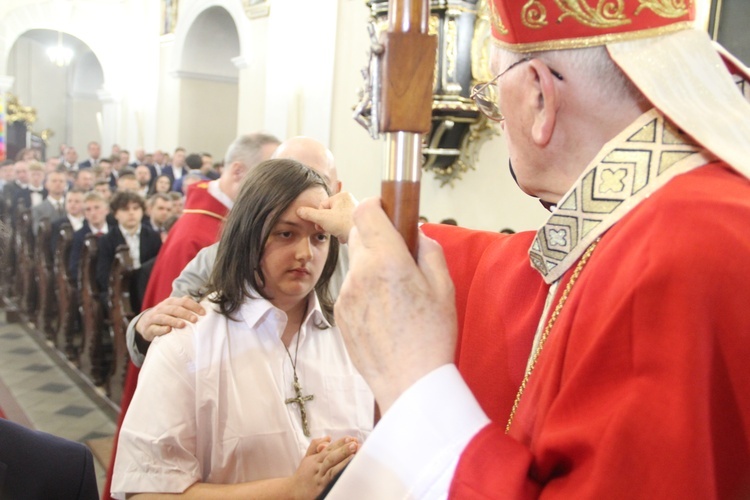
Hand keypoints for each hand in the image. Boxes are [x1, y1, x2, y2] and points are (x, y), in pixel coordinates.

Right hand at [135, 296, 205, 341]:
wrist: (145, 323)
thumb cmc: (165, 315)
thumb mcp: (174, 307)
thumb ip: (185, 304)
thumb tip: (199, 302)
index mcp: (171, 302)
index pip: (184, 301)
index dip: (194, 306)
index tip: (203, 313)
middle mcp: (162, 308)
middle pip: (175, 309)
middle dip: (186, 314)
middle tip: (195, 319)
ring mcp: (154, 318)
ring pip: (164, 318)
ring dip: (174, 321)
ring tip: (183, 325)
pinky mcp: (149, 328)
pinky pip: (155, 328)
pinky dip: (162, 329)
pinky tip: (168, 330)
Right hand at [289, 436, 358, 498]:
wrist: (292, 491)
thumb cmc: (302, 475)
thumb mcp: (307, 459)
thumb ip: (315, 446)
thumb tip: (328, 437)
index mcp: (315, 458)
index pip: (329, 447)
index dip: (340, 442)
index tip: (351, 438)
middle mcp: (317, 464)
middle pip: (331, 453)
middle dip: (343, 447)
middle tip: (355, 442)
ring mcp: (318, 474)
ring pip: (330, 462)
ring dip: (342, 455)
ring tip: (354, 450)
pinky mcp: (320, 484)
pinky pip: (330, 475)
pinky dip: (338, 468)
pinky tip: (347, 466)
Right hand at [297, 191, 357, 243]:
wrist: (362, 236)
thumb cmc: (344, 223)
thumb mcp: (323, 218)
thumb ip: (309, 214)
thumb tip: (299, 211)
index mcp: (342, 196)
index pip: (323, 206)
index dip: (320, 217)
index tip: (322, 224)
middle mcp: (349, 201)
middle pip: (329, 214)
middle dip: (328, 224)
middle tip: (330, 229)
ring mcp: (353, 212)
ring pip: (335, 222)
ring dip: (334, 229)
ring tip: (339, 232)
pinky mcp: (355, 222)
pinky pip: (343, 226)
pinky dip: (342, 232)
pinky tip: (345, 235)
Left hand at [335, 198, 455, 413]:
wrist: (409, 384)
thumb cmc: (432, 337)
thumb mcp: (444, 287)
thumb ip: (429, 251)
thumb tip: (416, 236)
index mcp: (387, 261)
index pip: (366, 212)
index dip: (376, 205)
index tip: (387, 210)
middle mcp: (359, 274)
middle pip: (359, 235)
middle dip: (377, 237)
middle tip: (399, 256)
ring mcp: (346, 295)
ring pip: (355, 264)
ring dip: (371, 266)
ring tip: (395, 293)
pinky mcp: (341, 315)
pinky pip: (351, 289)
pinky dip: (365, 290)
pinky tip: (385, 312)